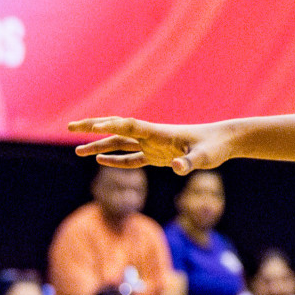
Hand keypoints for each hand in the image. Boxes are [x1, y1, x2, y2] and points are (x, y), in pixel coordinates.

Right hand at [68, 117, 233, 174]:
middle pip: (117, 130)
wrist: (224, 141)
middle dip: (93, 127)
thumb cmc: (215, 147)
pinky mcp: (158, 156)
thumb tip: (177, 168)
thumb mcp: (204, 157)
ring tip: (76, 151)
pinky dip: (116, 159)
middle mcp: (152, 137)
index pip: (131, 127)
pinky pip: (132, 158)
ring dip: (99, 145)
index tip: (93, 127)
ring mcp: (153, 146)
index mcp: (160, 133)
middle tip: (69, 126)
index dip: (112, 126)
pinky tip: (101, 160)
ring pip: (120, 144)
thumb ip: (189, 163)